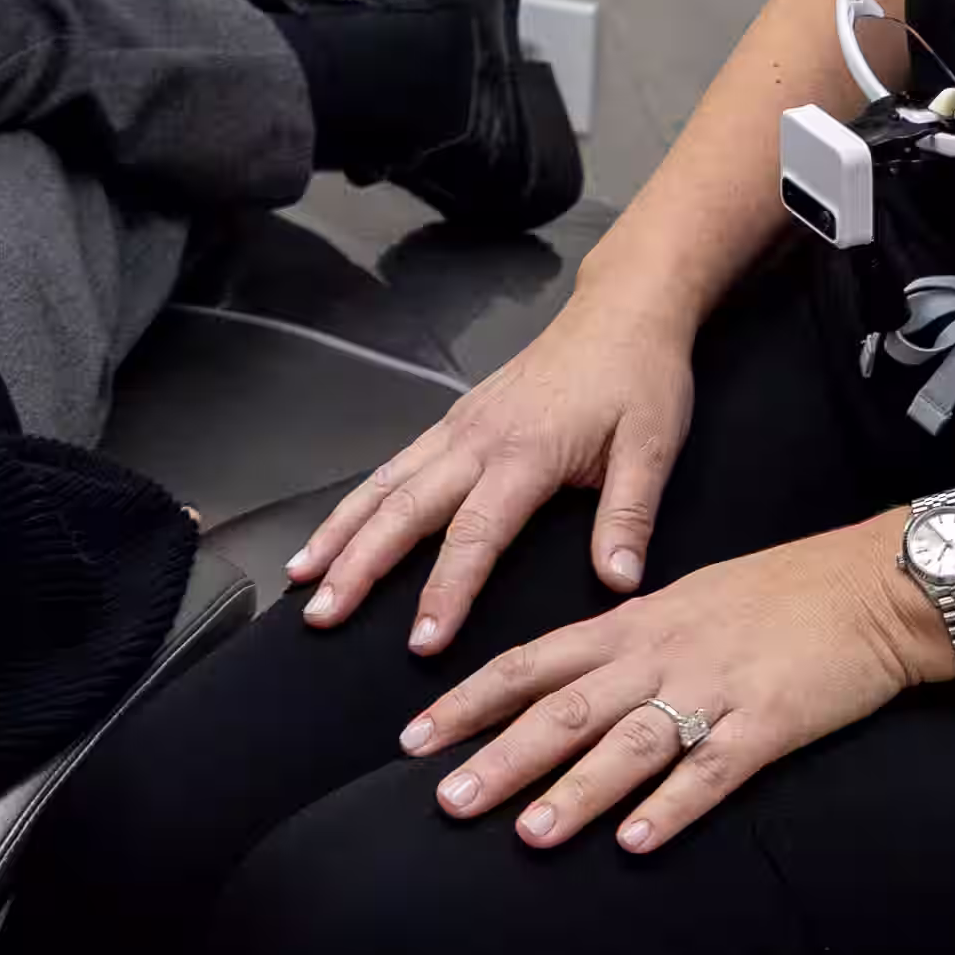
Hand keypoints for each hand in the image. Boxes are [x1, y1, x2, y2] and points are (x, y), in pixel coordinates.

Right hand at [284, 286, 699, 647]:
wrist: (620, 310)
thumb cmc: (640, 380)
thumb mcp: (653, 446)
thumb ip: (629, 514)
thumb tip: (618, 583)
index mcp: (525, 453)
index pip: (474, 534)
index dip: (445, 591)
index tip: (421, 643)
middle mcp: (476, 439)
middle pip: (404, 509)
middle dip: (358, 565)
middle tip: (322, 614)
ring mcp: (458, 426)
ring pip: (385, 483)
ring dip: (340, 531)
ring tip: (301, 576)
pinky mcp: (454, 419)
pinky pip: (395, 464)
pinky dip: (357, 500)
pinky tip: (336, 530)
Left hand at [401, 525, 937, 851]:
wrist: (872, 584)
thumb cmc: (778, 593)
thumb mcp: (683, 601)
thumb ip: (623, 640)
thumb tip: (565, 678)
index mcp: (633, 623)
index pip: (530, 662)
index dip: (468, 701)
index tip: (413, 737)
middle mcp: (660, 655)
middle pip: (564, 710)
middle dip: (500, 757)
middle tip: (445, 801)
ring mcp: (713, 690)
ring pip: (628, 745)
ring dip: (574, 793)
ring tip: (526, 835)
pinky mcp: (768, 725)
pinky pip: (712, 772)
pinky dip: (672, 807)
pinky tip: (636, 842)